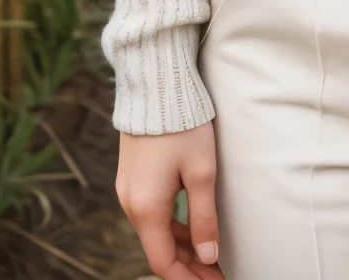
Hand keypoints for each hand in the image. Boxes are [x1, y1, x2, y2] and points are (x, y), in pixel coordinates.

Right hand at [116, 120, 223, 279]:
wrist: (156, 86)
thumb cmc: (183, 126)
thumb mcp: (201, 172)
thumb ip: (204, 218)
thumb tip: (208, 257)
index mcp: (146, 208)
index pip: (164, 262)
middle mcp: (131, 204)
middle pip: (160, 249)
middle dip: (189, 267)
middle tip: (219, 274)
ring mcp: (129, 190)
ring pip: (156, 232)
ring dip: (182, 248)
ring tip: (212, 258)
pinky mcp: (133, 178)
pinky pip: (152, 214)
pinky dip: (172, 228)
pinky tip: (194, 230)